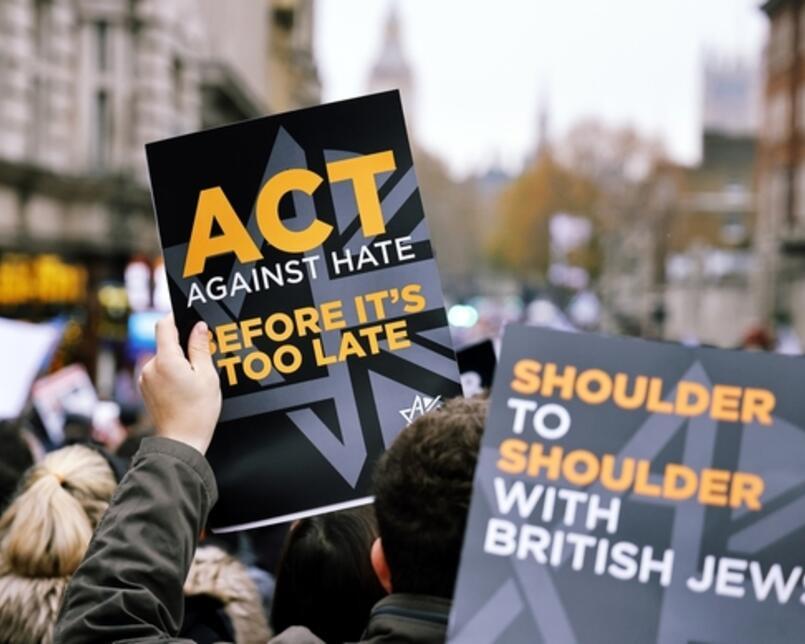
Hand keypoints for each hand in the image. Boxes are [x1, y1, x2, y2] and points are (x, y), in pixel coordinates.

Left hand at [139, 316, 220, 454]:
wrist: (181, 441)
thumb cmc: (198, 412)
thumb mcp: (207, 376)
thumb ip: (201, 347)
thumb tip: (199, 327)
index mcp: (166, 360)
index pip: (164, 325)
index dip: (177, 317)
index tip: (190, 318)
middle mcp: (150, 366)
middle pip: (165, 343)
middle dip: (183, 346)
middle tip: (202, 358)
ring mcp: (145, 378)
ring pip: (163, 357)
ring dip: (178, 361)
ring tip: (195, 378)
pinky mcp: (145, 388)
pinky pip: (159, 371)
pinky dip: (171, 372)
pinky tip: (185, 387)